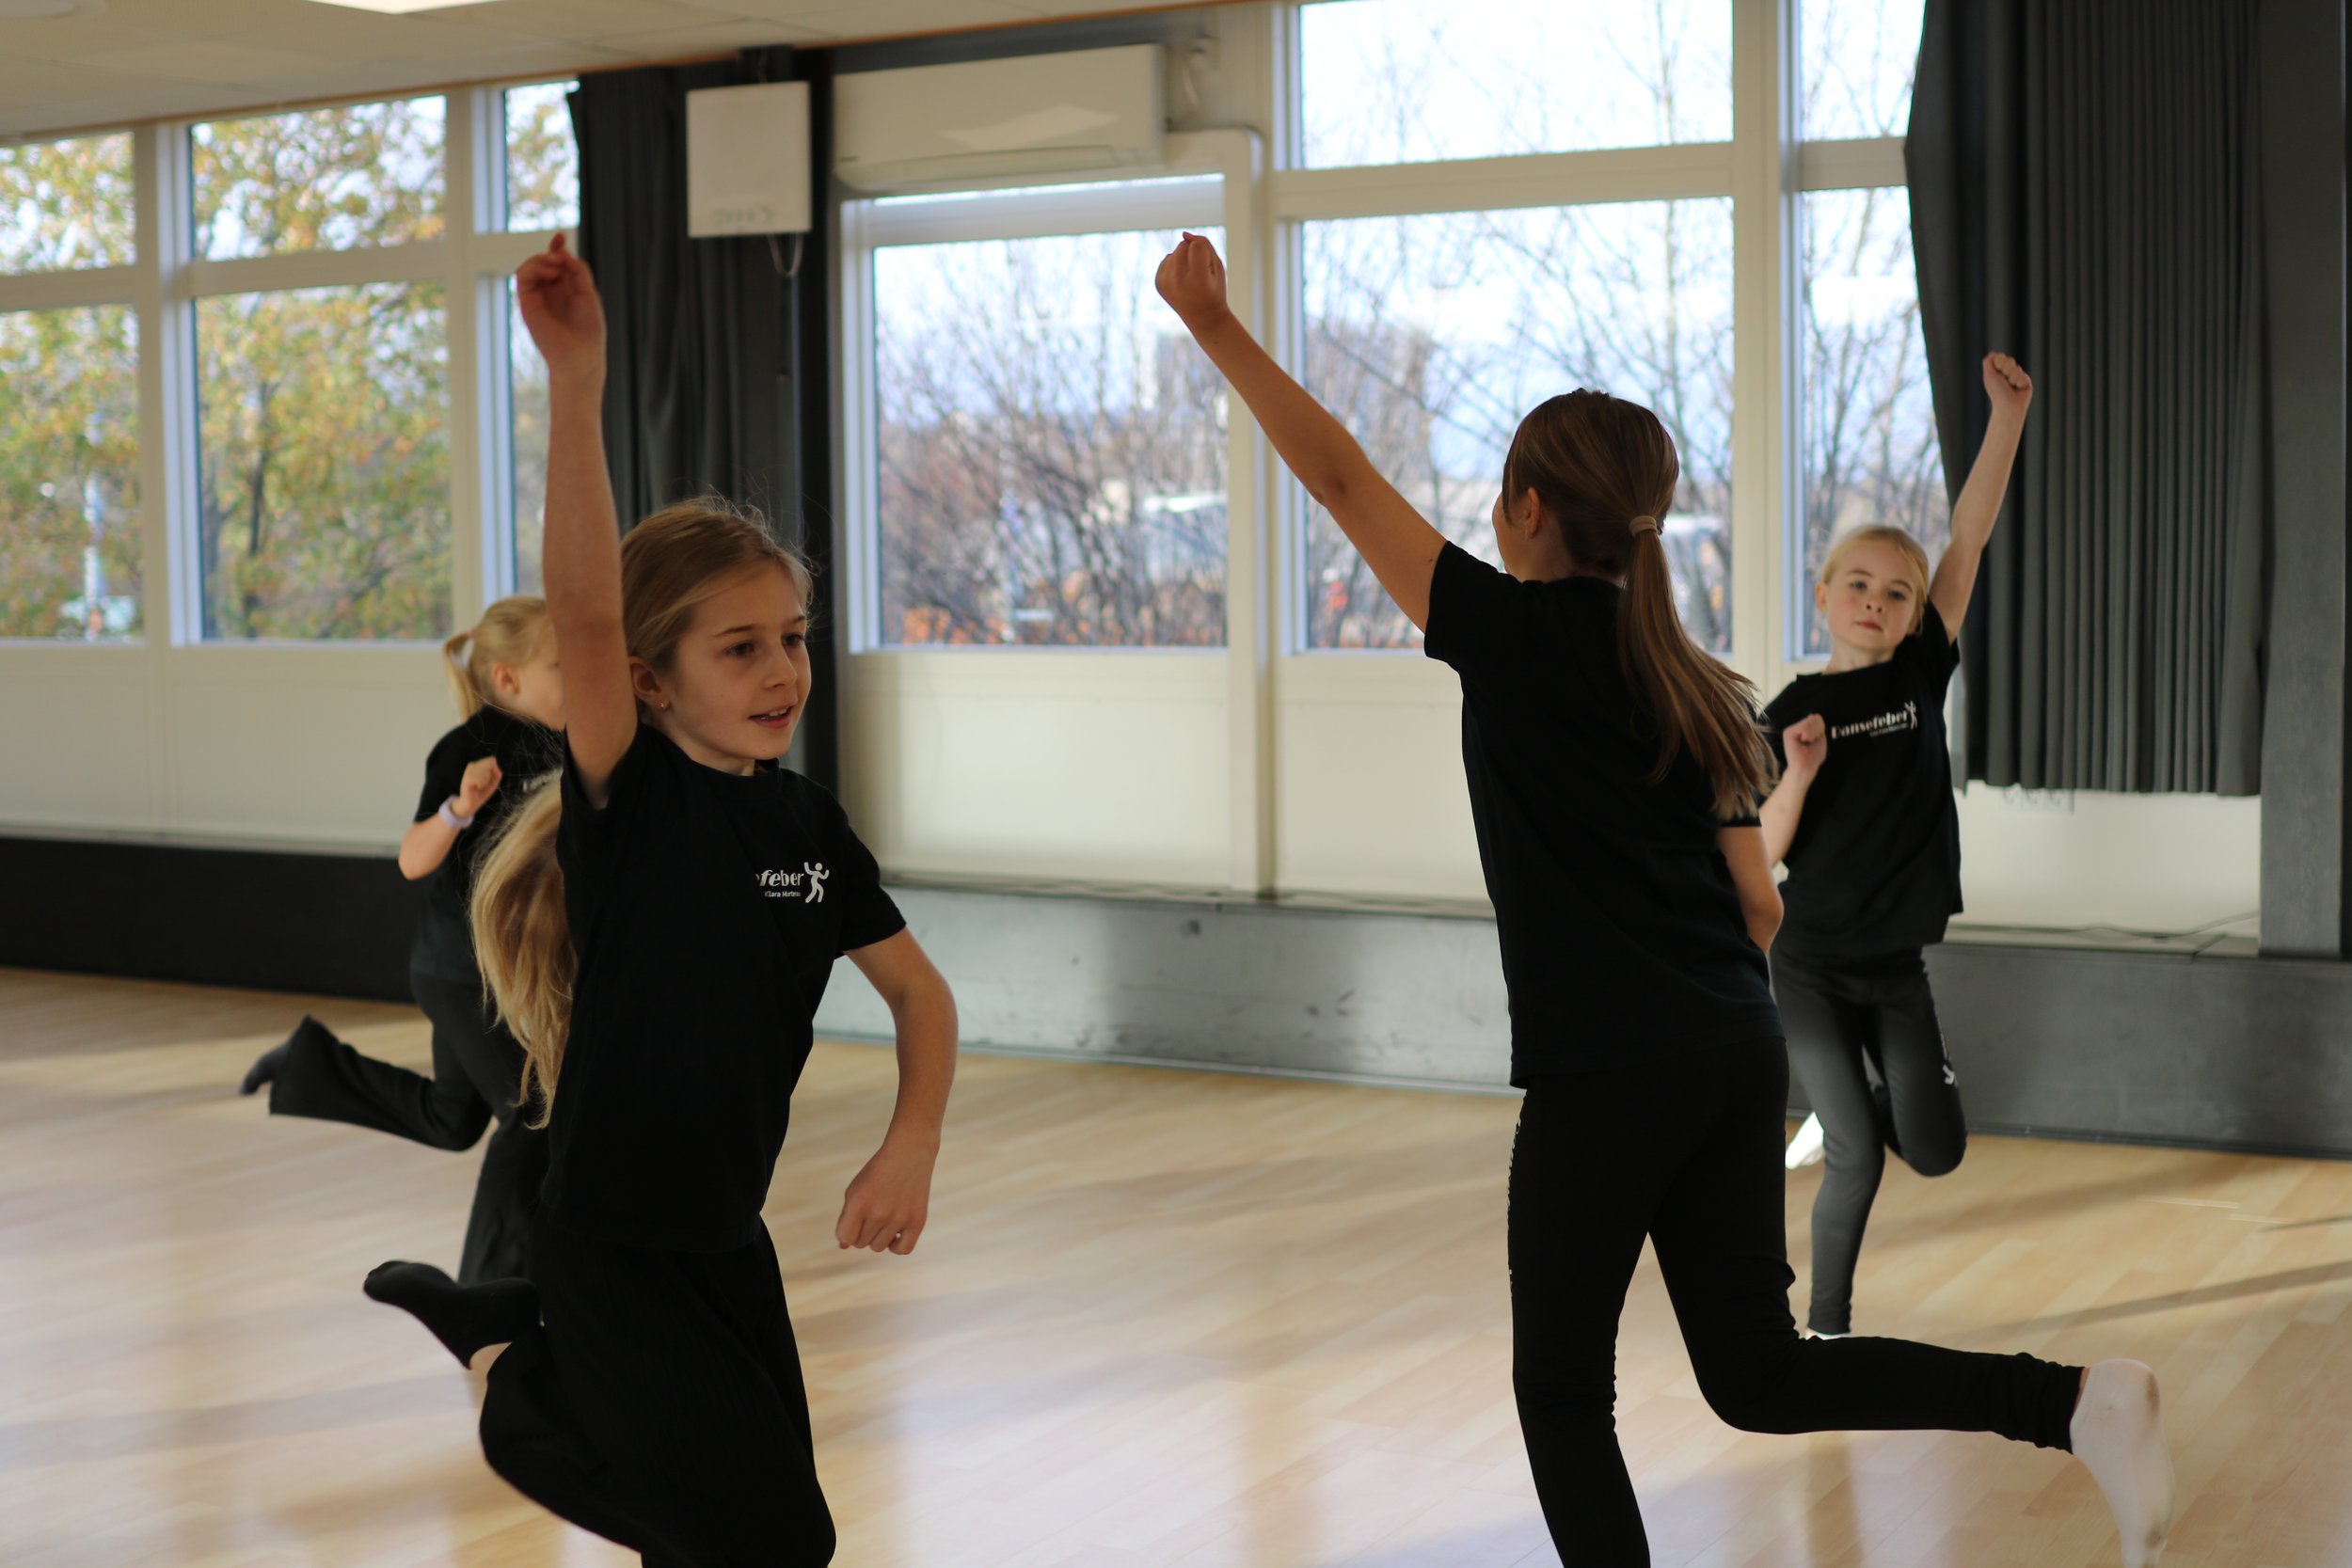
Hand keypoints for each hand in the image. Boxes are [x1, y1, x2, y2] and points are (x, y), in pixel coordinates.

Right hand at [455, 756, 503, 815]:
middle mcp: (472, 766)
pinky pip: (479, 779)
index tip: (489, 778)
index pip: (492, 760)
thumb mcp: (494, 783)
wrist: (473, 803)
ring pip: (484, 771)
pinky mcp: (466, 779)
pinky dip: (481, 784)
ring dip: (485, 781)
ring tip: (479, 786)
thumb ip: (497, 774)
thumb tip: (495, 767)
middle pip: (488, 764)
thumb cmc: (483, 792)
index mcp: (478, 764)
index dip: (493, 770)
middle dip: (489, 775)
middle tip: (483, 783)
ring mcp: (468, 771)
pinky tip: (476, 787)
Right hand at [516, 233, 605, 379]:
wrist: (579, 354)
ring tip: (556, 266)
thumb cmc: (588, 329)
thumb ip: (577, 271)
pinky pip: (523, 276)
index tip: (560, 236)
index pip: (556, 263)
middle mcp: (549, 292)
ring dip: (541, 259)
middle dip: (551, 253)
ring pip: (529, 266)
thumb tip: (563, 253)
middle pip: (542, 261)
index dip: (556, 248)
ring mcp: (536, 297)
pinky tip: (551, 273)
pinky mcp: (527, 303)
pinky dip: (535, 267)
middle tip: (562, 259)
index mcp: (565, 290)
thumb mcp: (587, 293)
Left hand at [835, 1136, 936, 1254]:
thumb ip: (846, 1218)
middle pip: (861, 1243)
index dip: (846, 1232)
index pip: (845, 1237)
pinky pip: (903, 1250)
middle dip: (862, 1231)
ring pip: (878, 1247)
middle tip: (871, 1212)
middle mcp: (879, 1213)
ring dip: (877, 1237)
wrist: (910, 1152)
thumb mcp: (855, 1189)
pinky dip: (895, 1246)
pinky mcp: (917, 1221)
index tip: (852, 1221)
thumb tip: (844, 1246)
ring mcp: (899, 1218)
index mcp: (859, 1202)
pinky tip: (894, 1233)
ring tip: (883, 1218)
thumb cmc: (878, 1172)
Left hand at [1155, 232, 1229, 329]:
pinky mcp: (1158, 283)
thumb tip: (1184, 234)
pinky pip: (1167, 259)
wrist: (1203, 317)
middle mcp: (1178, 281)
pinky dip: (1175, 265)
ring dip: (1183, 259)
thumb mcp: (1217, 265)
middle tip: (1200, 274)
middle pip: (1183, 245)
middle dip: (1192, 253)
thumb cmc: (1214, 288)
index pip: (1196, 245)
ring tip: (1191, 278)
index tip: (1208, 269)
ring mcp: (1165, 283)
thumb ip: (1204, 244)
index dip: (1205, 252)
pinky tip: (1182, 280)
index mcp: (1197, 279)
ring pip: (1174, 252)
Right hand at [1782, 714, 1826, 778]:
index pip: (1817, 718)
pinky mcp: (1788, 733)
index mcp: (1803, 728)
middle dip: (1817, 732)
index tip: (1815, 740)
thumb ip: (1818, 726)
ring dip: (1813, 735)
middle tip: (1810, 743)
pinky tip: (1803, 742)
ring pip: (1809, 722)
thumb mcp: (1820, 738)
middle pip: (1814, 719)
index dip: (1821, 729)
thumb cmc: (1813, 757)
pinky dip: (1808, 735)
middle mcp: (1796, 727)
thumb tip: (1812, 715)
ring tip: (1806, 744)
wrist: (1805, 768)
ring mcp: (1791, 729)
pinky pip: (1804, 727)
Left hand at [1983, 351, 2032, 418]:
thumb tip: (1993, 353)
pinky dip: (2020, 382)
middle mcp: (2006, 374)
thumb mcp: (1989, 375)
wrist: (2008, 405)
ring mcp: (2016, 378)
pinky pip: (2024, 376)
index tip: (1997, 370)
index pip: (2001, 357)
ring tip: (2011, 387)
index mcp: (1996, 372)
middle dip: (2006, 369)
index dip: (2000, 362)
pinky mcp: (2025, 382)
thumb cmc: (1997, 392)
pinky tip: (2018, 389)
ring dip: (2013, 378)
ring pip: (2018, 368)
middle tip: (2004, 380)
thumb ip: (1988, 362)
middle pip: (2010, 360)